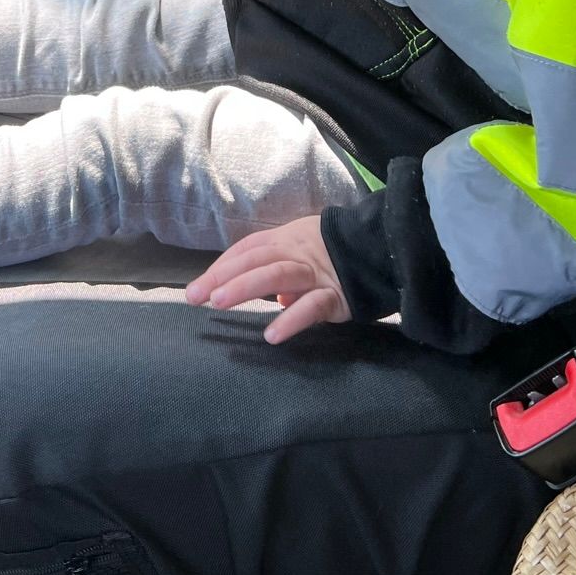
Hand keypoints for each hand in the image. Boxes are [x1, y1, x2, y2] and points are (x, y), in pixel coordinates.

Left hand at [186, 216, 350, 343]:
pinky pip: (312, 306)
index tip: (198, 287)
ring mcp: (316, 274)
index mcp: (286, 239)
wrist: (379, 251)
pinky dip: (292, 319)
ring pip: (278, 274)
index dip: (222, 266)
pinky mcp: (336, 296)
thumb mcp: (302, 252)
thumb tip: (273, 297)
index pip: (247, 249)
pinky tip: (272, 335)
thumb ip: (279, 268)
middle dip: (224, 276)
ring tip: (219, 302)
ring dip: (246, 287)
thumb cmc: (332, 256)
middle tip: (196, 296)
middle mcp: (297, 252)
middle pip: (256, 259)